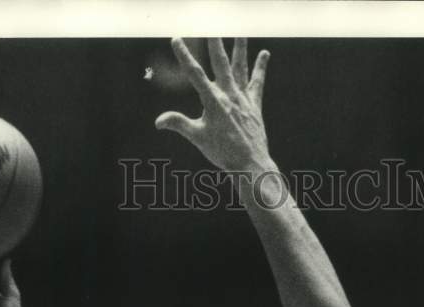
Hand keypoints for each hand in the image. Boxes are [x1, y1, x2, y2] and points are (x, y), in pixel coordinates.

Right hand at [156, 38, 270, 172]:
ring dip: (240, 47)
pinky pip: (257, 83)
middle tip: (211, 25)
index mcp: (213, 102)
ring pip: (241, 67)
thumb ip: (179, 124)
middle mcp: (229, 96)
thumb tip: (158, 121)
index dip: (184, 56)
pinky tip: (264, 53)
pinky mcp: (254, 105)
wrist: (250, 164)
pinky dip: (260, 68)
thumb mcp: (198, 138)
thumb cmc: (222, 153)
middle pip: (221, 63)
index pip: (195, 74)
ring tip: (241, 30)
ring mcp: (243, 99)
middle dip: (214, 43)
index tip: (176, 39)